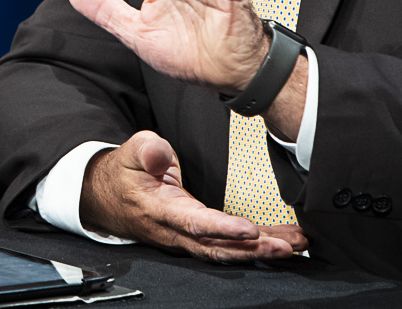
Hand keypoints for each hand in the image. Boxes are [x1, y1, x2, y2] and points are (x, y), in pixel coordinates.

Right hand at [82, 131, 305, 260]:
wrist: (107, 197)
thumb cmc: (124, 174)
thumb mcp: (131, 151)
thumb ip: (147, 149)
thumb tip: (160, 153)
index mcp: (161, 211)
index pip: (195, 223)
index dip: (223, 229)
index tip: (250, 229)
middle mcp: (176, 232)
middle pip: (218, 248)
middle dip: (255, 250)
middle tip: (286, 245)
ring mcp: (187, 238)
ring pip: (227, 252)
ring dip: (261, 251)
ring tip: (294, 244)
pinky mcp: (197, 237)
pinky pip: (228, 247)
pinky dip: (256, 246)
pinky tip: (281, 241)